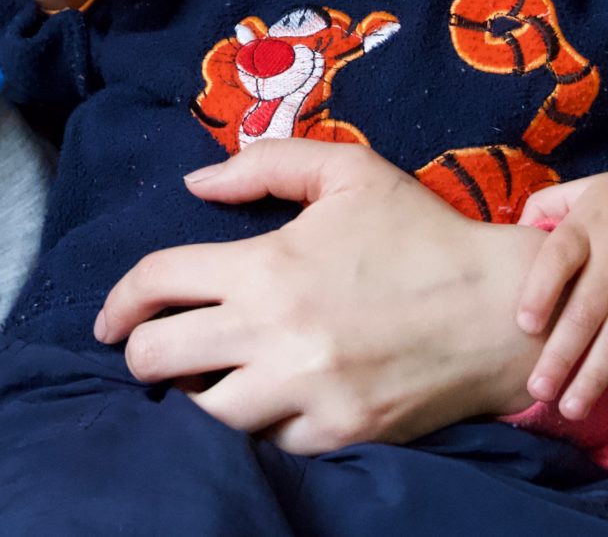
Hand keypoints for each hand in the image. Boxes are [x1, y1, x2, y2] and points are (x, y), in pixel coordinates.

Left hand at [95, 141, 547, 453]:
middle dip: (139, 354)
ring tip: (204, 379)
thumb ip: (264, 164)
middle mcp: (275, 332)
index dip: (118, 301)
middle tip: (148, 351)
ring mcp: (304, 391)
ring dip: (194, 396)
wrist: (499, 310)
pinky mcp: (335, 434)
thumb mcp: (349, 172)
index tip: (108, 319)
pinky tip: (263, 401)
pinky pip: (264, 443)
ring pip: (204, 413)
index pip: (156, 282)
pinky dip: (256, 425)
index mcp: (267, 264)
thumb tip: (194, 185)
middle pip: (158, 358)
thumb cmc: (420, 234)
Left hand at [512, 152, 607, 419]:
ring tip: (572, 410)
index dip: (540, 291)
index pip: (559, 258)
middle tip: (537, 391)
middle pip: (585, 312)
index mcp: (588, 225)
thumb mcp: (590, 186)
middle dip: (561, 356)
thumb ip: (548, 204)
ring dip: (596, 377)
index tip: (524, 325)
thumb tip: (515, 232)